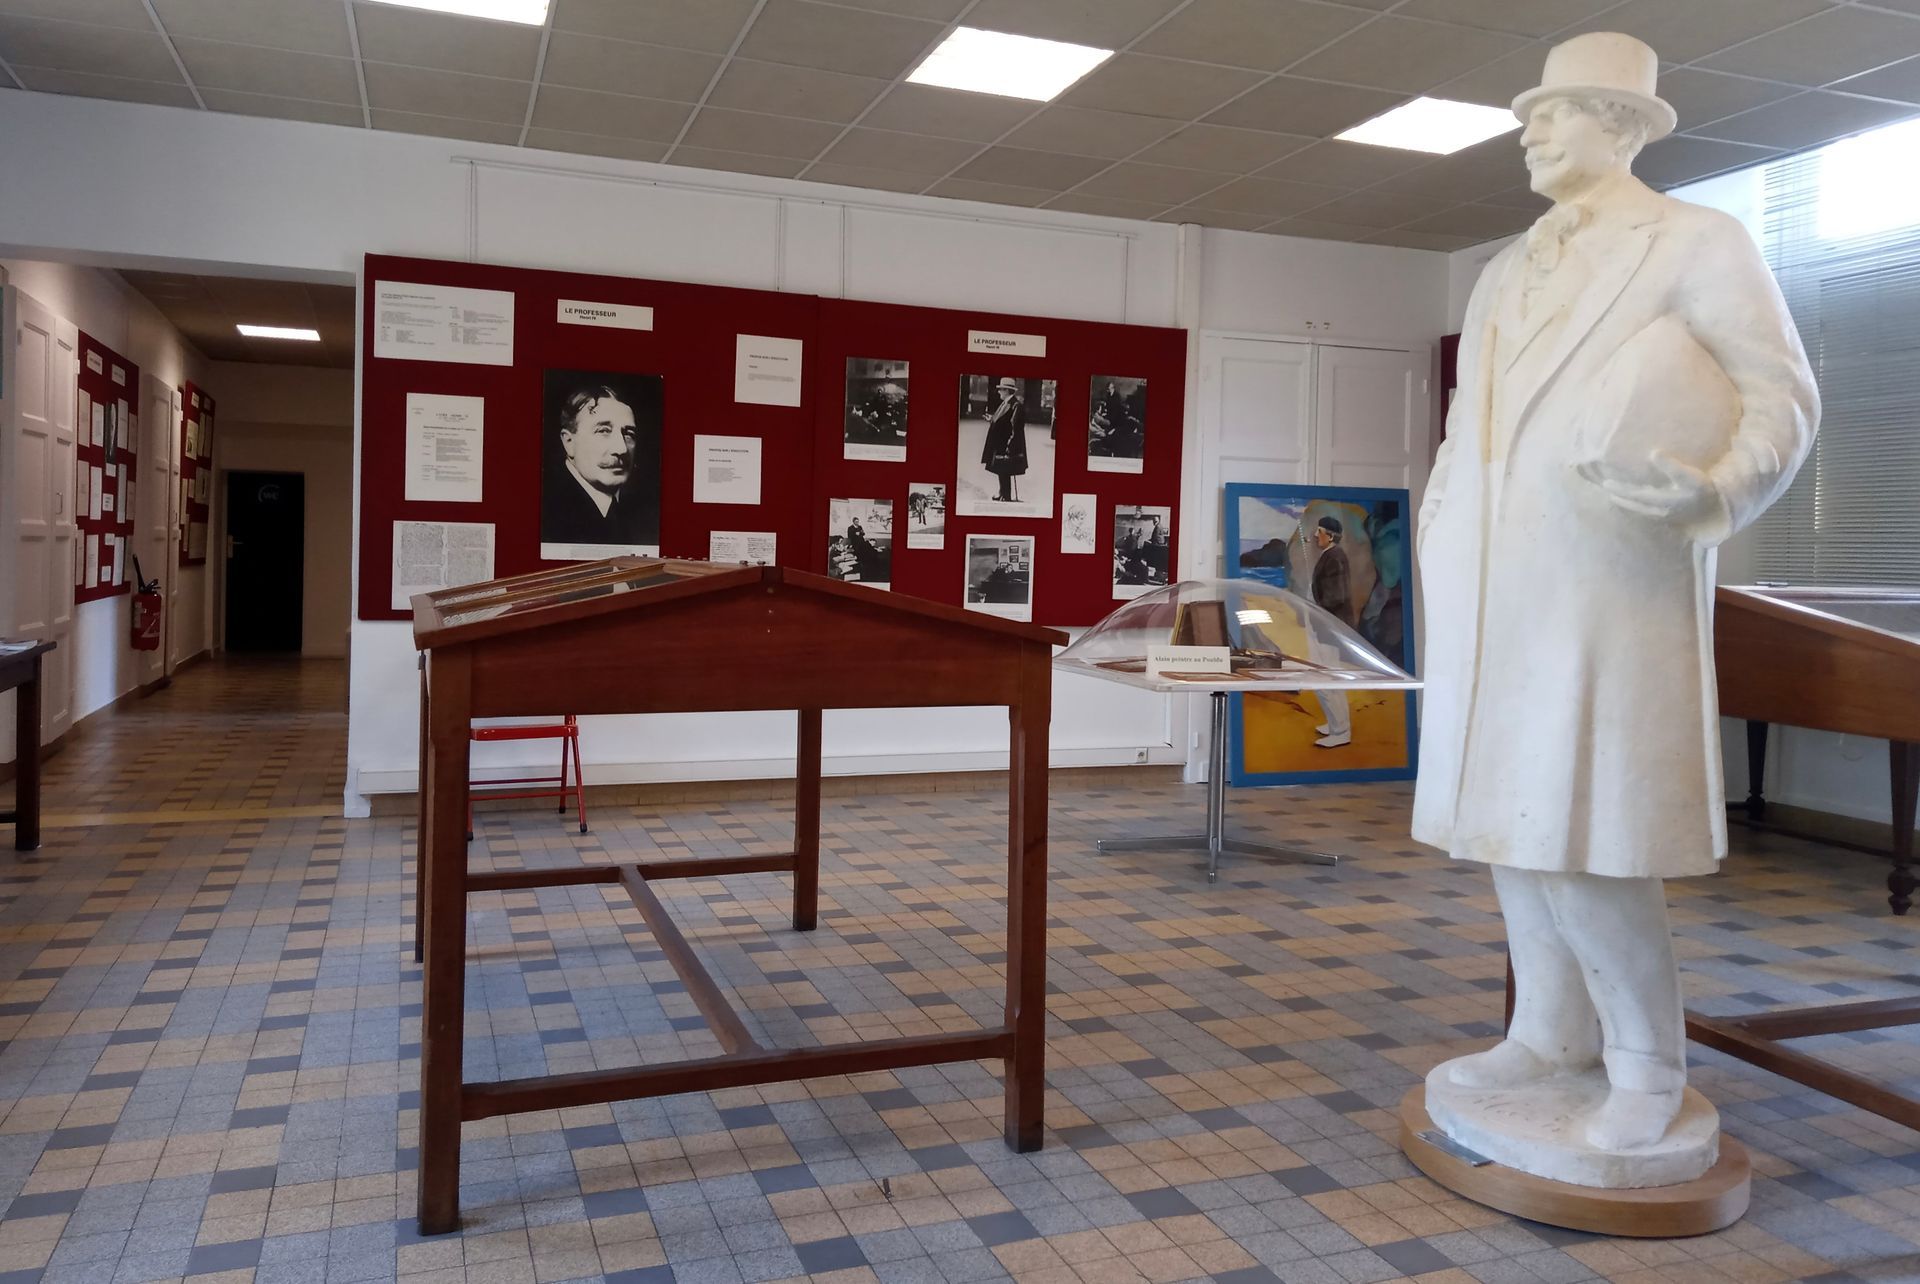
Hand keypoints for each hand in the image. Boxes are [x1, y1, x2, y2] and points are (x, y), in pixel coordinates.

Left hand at [1575, 450, 1720, 526]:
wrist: (1717, 508)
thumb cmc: (1704, 489)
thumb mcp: (1690, 476)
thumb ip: (1671, 466)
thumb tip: (1653, 453)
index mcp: (1661, 500)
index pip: (1635, 494)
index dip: (1619, 489)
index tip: (1605, 482)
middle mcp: (1658, 510)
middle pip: (1634, 503)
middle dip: (1619, 496)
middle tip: (1605, 488)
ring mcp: (1663, 516)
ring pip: (1639, 509)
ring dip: (1625, 502)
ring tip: (1614, 495)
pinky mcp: (1668, 517)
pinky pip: (1646, 512)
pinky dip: (1636, 506)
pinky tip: (1634, 502)